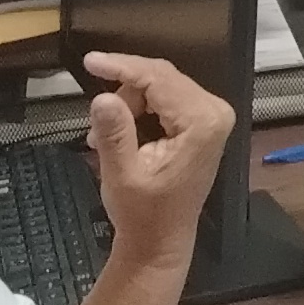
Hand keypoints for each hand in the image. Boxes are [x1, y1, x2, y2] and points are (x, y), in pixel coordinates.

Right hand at [81, 50, 231, 268]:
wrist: (160, 243)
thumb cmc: (143, 215)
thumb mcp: (122, 175)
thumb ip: (115, 134)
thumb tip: (103, 98)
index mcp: (201, 122)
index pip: (158, 79)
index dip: (122, 67)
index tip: (90, 62)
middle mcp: (213, 113)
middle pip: (160, 78)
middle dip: (123, 92)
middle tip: (96, 119)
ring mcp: (211, 117)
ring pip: (159, 87)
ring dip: (128, 105)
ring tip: (104, 138)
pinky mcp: (202, 124)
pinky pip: (165, 100)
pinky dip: (139, 111)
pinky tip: (121, 136)